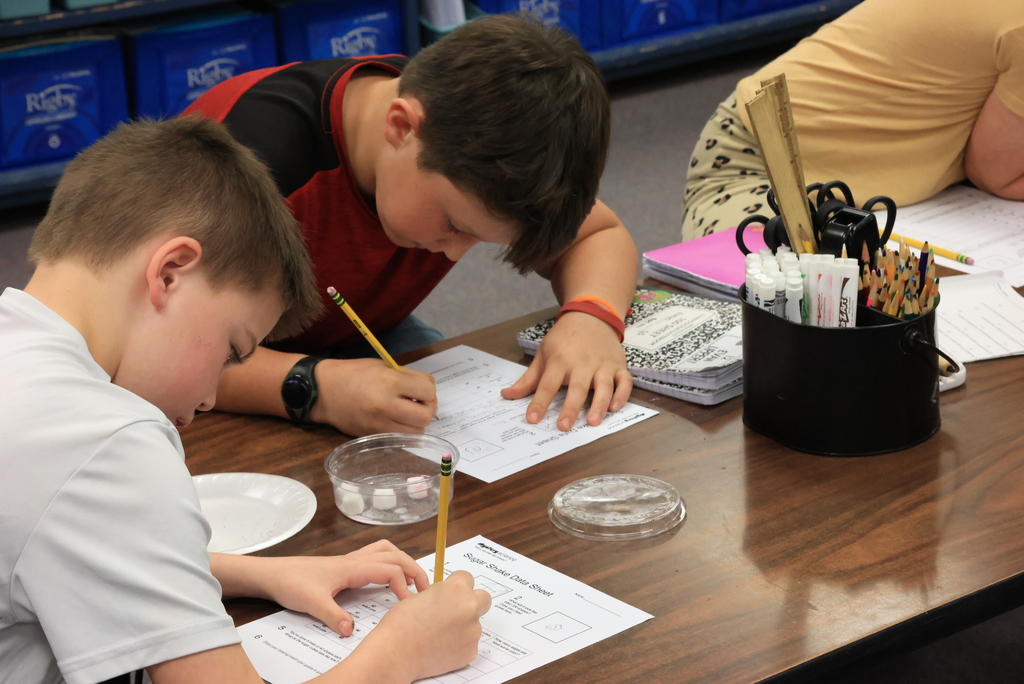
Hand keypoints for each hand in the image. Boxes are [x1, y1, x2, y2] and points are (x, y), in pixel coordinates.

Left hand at [252, 541, 429, 636]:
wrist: (273, 574)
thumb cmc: (292, 583)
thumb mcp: (312, 603)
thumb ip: (333, 616)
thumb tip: (351, 631)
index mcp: (352, 567)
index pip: (390, 569)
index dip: (404, 585)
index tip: (406, 604)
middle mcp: (355, 560)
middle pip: (395, 555)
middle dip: (414, 569)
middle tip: (425, 588)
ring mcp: (350, 560)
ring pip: (386, 550)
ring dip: (403, 561)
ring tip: (412, 579)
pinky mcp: (344, 565)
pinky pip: (374, 555)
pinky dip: (389, 561)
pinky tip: (386, 578)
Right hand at [310, 358, 436, 435]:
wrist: (323, 391)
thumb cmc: (354, 373)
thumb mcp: (383, 366)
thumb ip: (408, 376)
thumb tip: (428, 389)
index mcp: (390, 382)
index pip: (428, 391)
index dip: (429, 390)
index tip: (421, 389)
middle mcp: (387, 406)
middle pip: (426, 416)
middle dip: (428, 408)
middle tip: (419, 403)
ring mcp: (380, 424)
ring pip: (417, 431)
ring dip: (418, 422)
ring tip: (408, 412)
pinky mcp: (374, 436)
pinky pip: (401, 438)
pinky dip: (405, 430)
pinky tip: (397, 420)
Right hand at [354, 570, 491, 681]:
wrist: (396, 652)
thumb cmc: (402, 623)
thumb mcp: (421, 596)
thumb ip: (442, 594)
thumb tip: (448, 597)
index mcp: (456, 589)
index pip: (468, 578)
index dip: (458, 586)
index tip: (451, 594)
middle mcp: (469, 607)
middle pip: (483, 599)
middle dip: (472, 602)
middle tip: (455, 611)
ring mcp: (472, 631)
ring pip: (474, 624)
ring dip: (463, 627)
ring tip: (439, 634)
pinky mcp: (470, 651)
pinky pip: (469, 644)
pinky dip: (459, 645)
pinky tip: (440, 647)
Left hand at [501, 312, 632, 429]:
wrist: (591, 316)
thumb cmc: (564, 338)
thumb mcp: (543, 353)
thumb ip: (528, 378)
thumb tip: (507, 394)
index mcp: (560, 360)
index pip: (548, 384)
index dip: (540, 402)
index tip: (532, 418)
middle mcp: (582, 363)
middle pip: (577, 388)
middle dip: (570, 408)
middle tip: (563, 427)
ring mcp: (603, 365)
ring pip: (603, 386)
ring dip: (599, 404)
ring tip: (592, 422)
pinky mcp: (619, 366)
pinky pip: (624, 382)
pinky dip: (622, 395)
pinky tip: (614, 408)